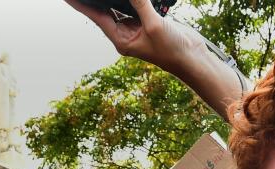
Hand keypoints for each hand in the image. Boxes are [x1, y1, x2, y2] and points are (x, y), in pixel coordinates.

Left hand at [62, 0, 196, 65]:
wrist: (193, 59)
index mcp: (121, 40)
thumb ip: (140, 5)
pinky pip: (137, 5)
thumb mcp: (154, 25)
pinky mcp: (149, 21)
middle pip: (106, 10)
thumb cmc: (172, 51)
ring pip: (121, 5)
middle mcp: (126, 34)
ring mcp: (137, 27)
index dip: (82, 4)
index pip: (97, 17)